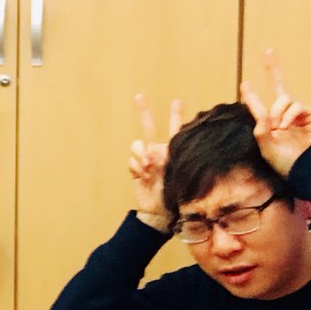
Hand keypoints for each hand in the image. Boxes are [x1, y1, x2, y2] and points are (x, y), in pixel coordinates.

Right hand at [129, 93, 180, 231]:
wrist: (161, 213)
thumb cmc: (178, 195)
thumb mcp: (178, 174)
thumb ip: (166, 160)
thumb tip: (148, 153)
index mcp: (173, 151)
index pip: (175, 129)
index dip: (176, 115)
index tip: (177, 101)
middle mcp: (158, 152)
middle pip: (149, 127)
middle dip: (145, 111)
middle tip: (139, 96)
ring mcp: (145, 161)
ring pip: (137, 145)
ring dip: (140, 152)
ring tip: (147, 165)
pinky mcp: (135, 171)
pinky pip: (132, 161)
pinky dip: (136, 165)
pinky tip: (143, 173)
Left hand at [240, 49, 310, 177]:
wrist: (306, 169)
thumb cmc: (285, 162)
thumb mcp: (265, 146)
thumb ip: (260, 127)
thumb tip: (260, 112)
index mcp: (269, 125)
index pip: (259, 107)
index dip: (252, 95)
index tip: (244, 83)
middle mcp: (283, 117)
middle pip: (278, 88)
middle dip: (273, 69)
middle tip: (268, 51)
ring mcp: (298, 115)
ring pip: (284, 99)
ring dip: (278, 112)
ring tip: (278, 128)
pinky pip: (296, 105)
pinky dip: (288, 114)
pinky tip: (285, 126)